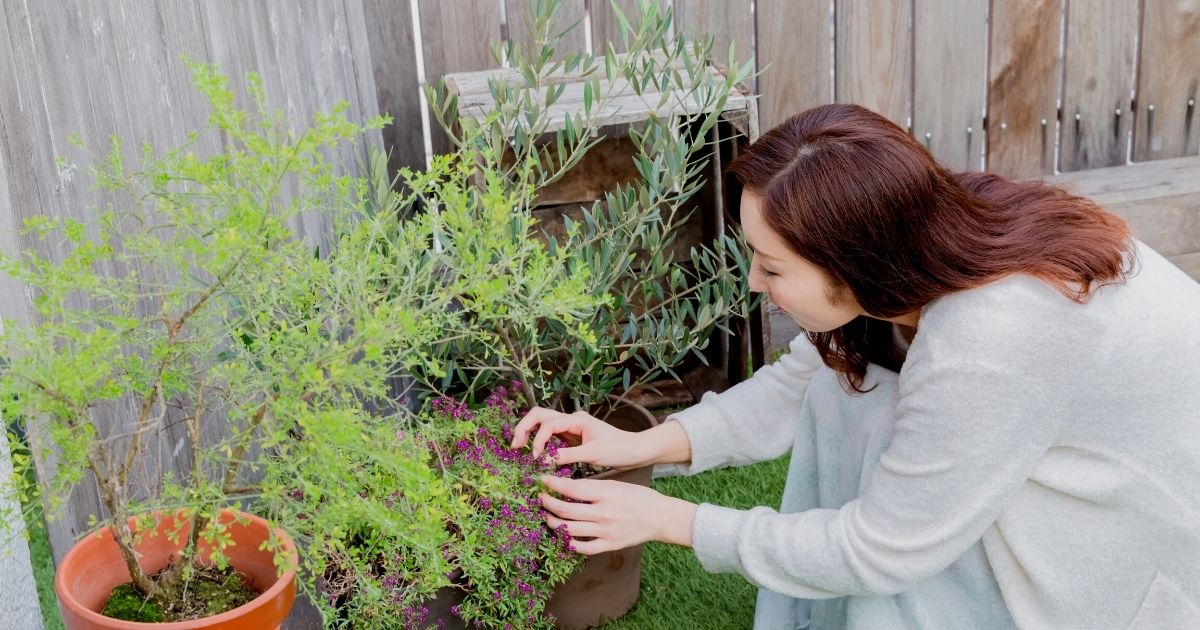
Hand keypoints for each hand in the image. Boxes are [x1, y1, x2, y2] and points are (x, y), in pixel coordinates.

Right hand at [510, 406, 645, 469]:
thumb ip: (567, 456)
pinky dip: (539, 441)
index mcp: (577, 419)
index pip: (548, 424)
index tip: (536, 458)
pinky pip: (550, 435)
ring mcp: (570, 427)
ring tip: (519, 448)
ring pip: (542, 423)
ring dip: (529, 432)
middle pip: (539, 415)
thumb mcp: (592, 454)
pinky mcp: (571, 437)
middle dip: (524, 427)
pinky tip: (534, 454)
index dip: (538, 440)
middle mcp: (571, 419)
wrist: (634, 451)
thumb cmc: (618, 450)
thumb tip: (543, 461)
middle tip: (515, 446)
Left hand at [538, 474, 696, 554]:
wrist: (660, 517)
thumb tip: (567, 486)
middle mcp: (604, 513)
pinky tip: (562, 536)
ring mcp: (606, 531)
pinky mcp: (609, 545)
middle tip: (540, 498)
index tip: (542, 480)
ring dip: (553, 522)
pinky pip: (583, 547)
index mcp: (606, 493)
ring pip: (569, 529)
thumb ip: (593, 487)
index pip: (572, 488)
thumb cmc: (638, 497)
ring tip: (547, 516)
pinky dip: (569, 542)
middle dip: (547, 503)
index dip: (553, 484)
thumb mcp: (617, 484)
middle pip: (565, 510)